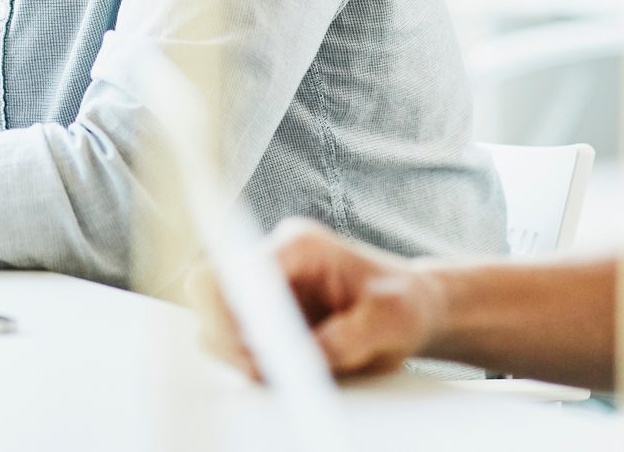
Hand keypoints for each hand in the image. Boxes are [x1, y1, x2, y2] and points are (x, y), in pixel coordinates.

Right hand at [199, 219, 445, 380]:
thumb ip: (348, 338)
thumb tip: (304, 358)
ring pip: (215, 324)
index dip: (232, 309)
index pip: (237, 268)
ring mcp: (263, 292)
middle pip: (210, 294)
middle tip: (264, 371)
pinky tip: (286, 375)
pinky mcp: (262, 321)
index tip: (253, 348)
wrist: (412, 309)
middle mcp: (271, 263)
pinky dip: (250, 366)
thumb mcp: (390, 320)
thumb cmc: (403, 303)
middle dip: (228, 339)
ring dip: (239, 356)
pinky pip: (234, 345)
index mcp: (297, 246)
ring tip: (283, 376)